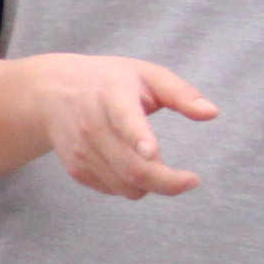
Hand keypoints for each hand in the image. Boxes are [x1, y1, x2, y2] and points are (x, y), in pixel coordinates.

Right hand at [18, 53, 219, 198]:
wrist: (50, 93)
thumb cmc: (107, 80)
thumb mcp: (145, 74)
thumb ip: (181, 93)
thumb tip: (213, 113)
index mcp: (112, 95)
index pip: (124, 119)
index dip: (138, 137)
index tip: (152, 152)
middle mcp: (92, 125)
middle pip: (133, 167)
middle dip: (167, 181)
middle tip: (191, 180)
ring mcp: (82, 151)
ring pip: (126, 186)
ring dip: (150, 184)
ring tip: (158, 163)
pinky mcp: (77, 169)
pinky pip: (114, 189)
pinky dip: (131, 184)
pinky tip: (131, 162)